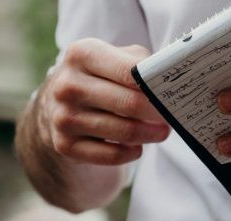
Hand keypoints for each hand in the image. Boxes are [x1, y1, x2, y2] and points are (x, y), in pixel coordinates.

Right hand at [39, 39, 169, 165]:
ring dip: (150, 135)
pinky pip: (112, 155)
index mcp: (82, 54)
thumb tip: (169, 81)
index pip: (130, 72)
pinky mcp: (65, 145)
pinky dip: (131, 153)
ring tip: (161, 132)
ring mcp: (63, 117)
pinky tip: (136, 147)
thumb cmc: (100, 79)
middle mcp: (68, 85)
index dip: (156, 86)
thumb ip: (142, 64)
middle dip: (158, 114)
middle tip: (172, 118)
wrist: (58, 105)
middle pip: (130, 104)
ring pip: (124, 132)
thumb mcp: (116, 58)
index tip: (172, 96)